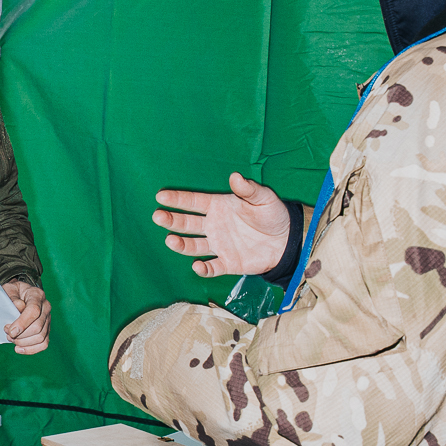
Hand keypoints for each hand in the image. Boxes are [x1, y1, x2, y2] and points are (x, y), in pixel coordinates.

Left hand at [2, 281, 51, 353]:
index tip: (11, 331)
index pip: (34, 311)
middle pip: (37, 327)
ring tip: (11, 339)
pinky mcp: (46, 329)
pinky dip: (31, 349)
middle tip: (8, 334)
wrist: (20, 294)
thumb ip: (12, 298)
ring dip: (23, 342)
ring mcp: (48, 319)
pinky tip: (19, 349)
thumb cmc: (13, 292)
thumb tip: (19, 308)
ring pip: (40, 337)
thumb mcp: (8, 289)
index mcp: (37, 295)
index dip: (22, 323)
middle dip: (21, 335)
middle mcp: (46, 307)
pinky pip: (43, 344)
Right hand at [153, 173, 291, 276]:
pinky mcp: (228, 262)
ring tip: (170, 240)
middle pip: (187, 223)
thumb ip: (249, 189)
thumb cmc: (274, 215)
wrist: (288, 240)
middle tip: (158, 216)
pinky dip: (204, 269)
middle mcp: (214, 226)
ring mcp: (219, 245)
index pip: (193, 202)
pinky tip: (198, 266)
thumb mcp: (264, 198)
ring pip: (193, 245)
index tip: (161, 196)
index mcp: (219, 206)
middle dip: (171, 220)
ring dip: (181, 244)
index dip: (177, 199)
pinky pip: (212, 267)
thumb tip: (235, 176)